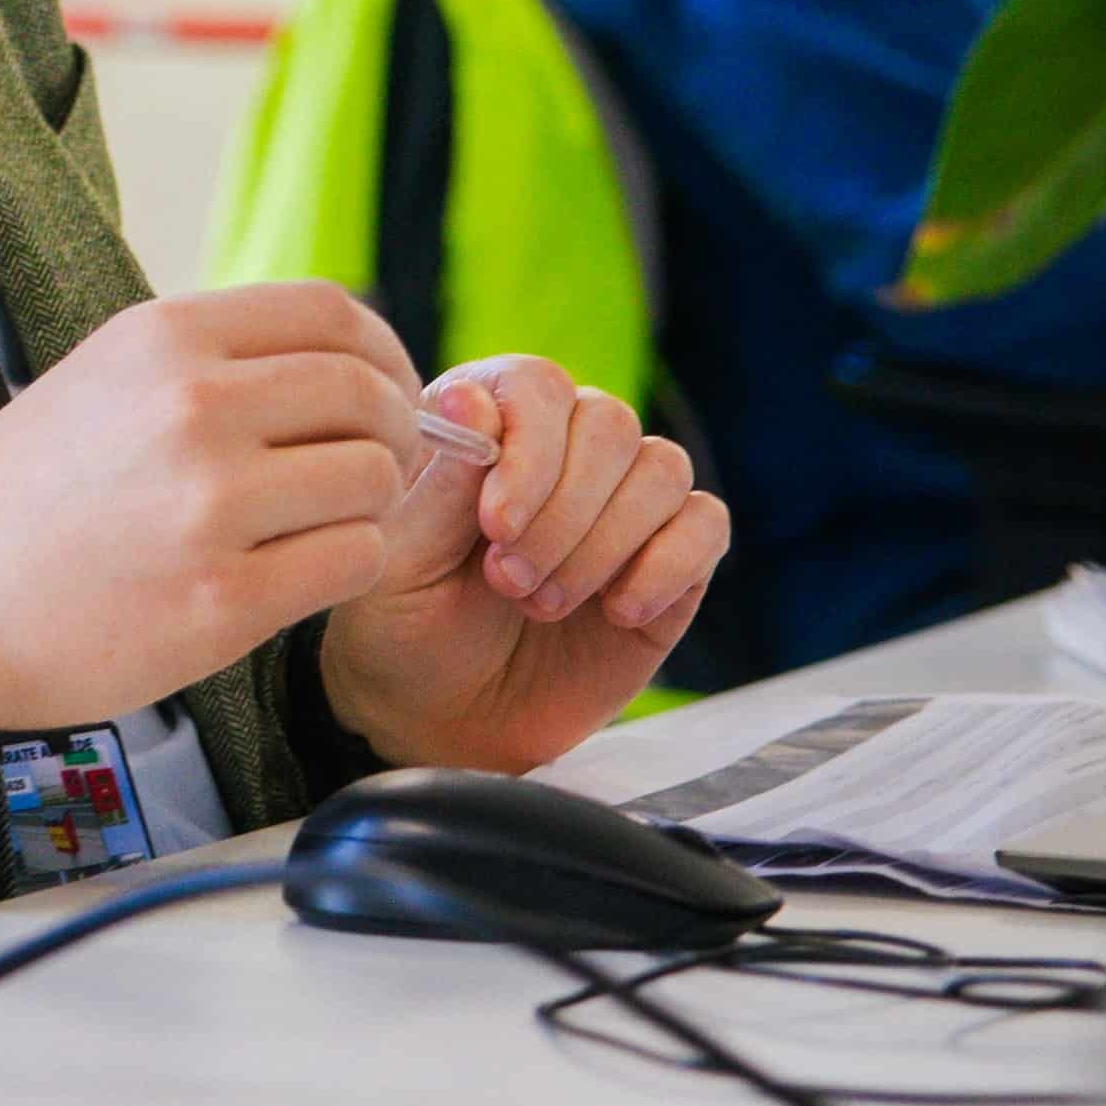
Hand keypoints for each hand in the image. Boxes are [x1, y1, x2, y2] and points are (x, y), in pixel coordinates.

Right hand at [0, 283, 423, 730]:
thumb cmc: (19, 499)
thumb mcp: (102, 380)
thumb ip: (210, 361)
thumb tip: (342, 365)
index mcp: (162, 337)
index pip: (333, 313)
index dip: (382, 355)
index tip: (381, 394)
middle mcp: (192, 406)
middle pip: (369, 394)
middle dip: (392, 433)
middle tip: (370, 470)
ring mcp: (210, 505)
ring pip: (373, 479)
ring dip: (369, 507)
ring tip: (319, 527)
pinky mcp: (223, 601)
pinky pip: (353, 561)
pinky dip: (346, 567)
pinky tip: (298, 574)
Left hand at [314, 357, 725, 772]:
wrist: (444, 720)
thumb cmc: (404, 628)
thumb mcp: (400, 560)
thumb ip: (441, 484)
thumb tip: (473, 400)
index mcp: (487, 429)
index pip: (536, 386)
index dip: (529, 449)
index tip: (495, 526)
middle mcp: (562, 452)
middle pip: (608, 423)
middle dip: (563, 511)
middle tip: (508, 582)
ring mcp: (622, 505)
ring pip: (662, 468)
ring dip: (604, 541)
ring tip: (543, 603)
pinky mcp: (670, 563)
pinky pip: (705, 525)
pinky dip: (668, 564)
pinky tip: (617, 610)